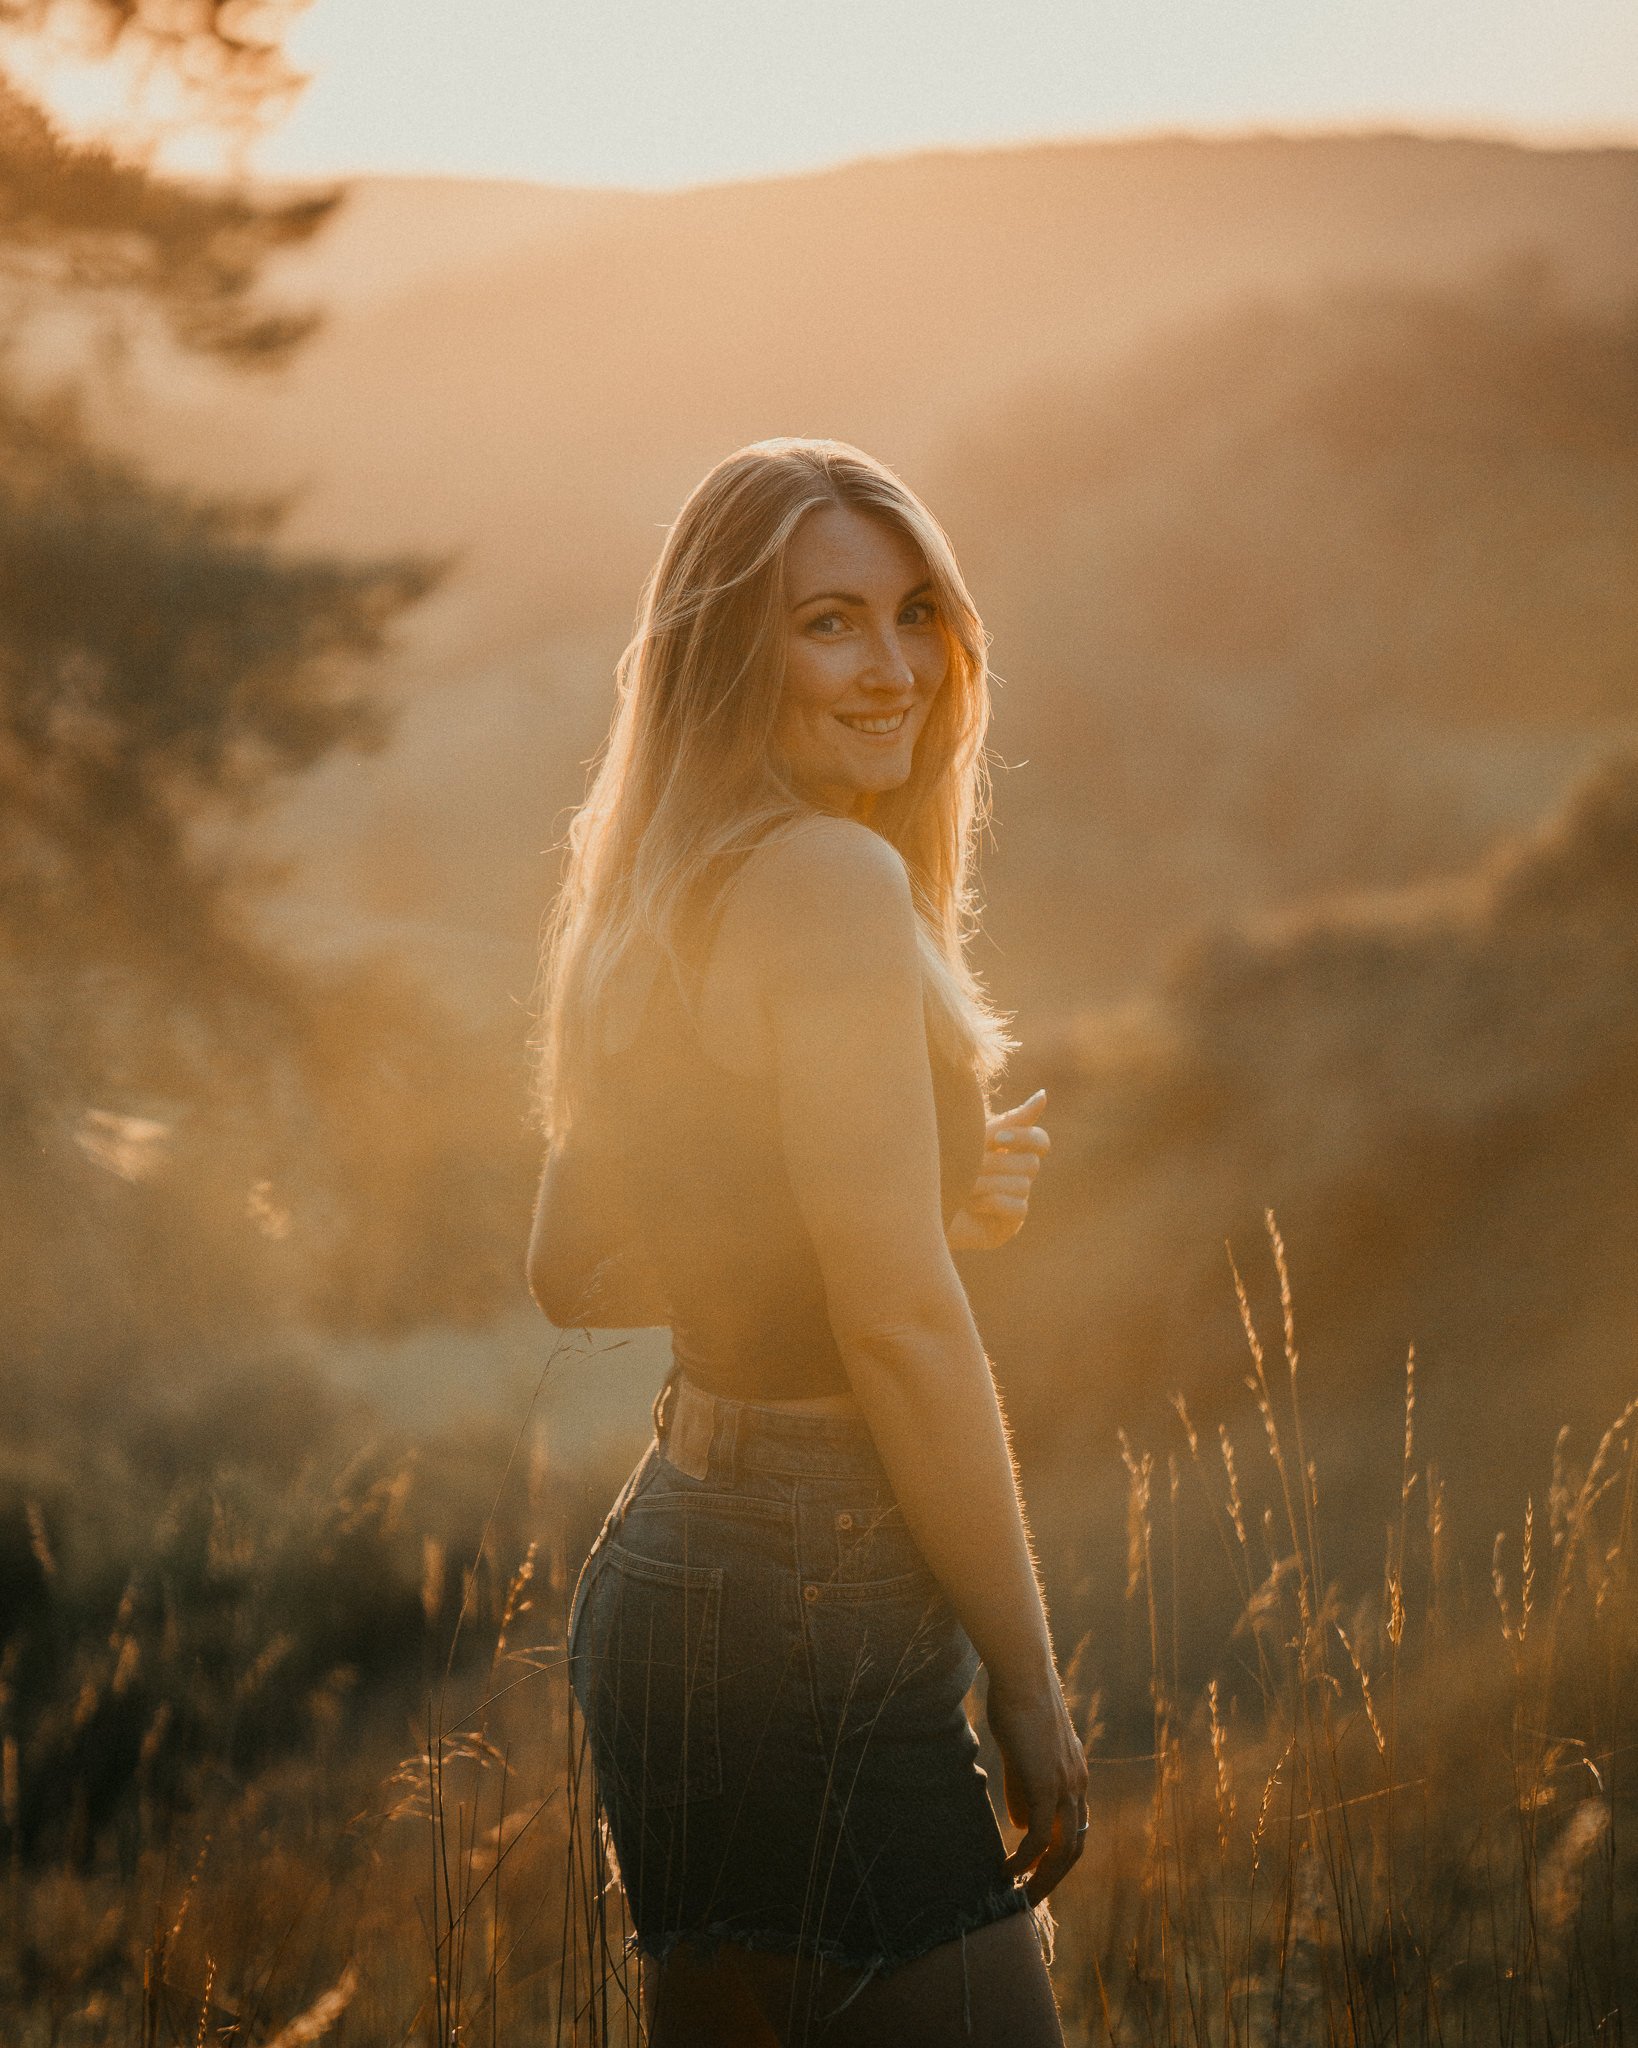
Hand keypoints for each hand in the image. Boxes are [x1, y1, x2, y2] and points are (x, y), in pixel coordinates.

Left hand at [945, 1089, 1050, 1251]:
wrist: (913, 1202)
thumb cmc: (940, 1164)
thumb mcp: (974, 1137)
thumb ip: (1010, 1120)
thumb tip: (1044, 1095)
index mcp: (1010, 1151)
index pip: (1039, 1141)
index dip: (1026, 1137)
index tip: (998, 1138)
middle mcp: (1017, 1176)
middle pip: (1032, 1162)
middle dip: (996, 1163)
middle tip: (969, 1166)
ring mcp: (1014, 1202)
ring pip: (1023, 1185)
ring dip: (988, 1183)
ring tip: (963, 1186)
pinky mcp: (1007, 1226)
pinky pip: (1018, 1208)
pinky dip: (992, 1202)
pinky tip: (971, 1203)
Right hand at [987, 1666, 1089, 1903]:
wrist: (1023, 1675)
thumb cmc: (1017, 1703)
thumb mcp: (1024, 1753)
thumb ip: (1024, 1789)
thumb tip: (1020, 1825)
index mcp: (1076, 1776)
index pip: (1076, 1828)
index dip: (1059, 1855)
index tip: (1039, 1874)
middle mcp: (1078, 1785)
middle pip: (1075, 1847)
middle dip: (1055, 1877)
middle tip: (1033, 1897)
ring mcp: (1066, 1786)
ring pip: (1062, 1849)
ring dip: (1043, 1878)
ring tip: (1021, 1893)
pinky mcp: (1046, 1785)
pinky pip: (1038, 1837)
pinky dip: (1024, 1859)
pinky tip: (1007, 1869)